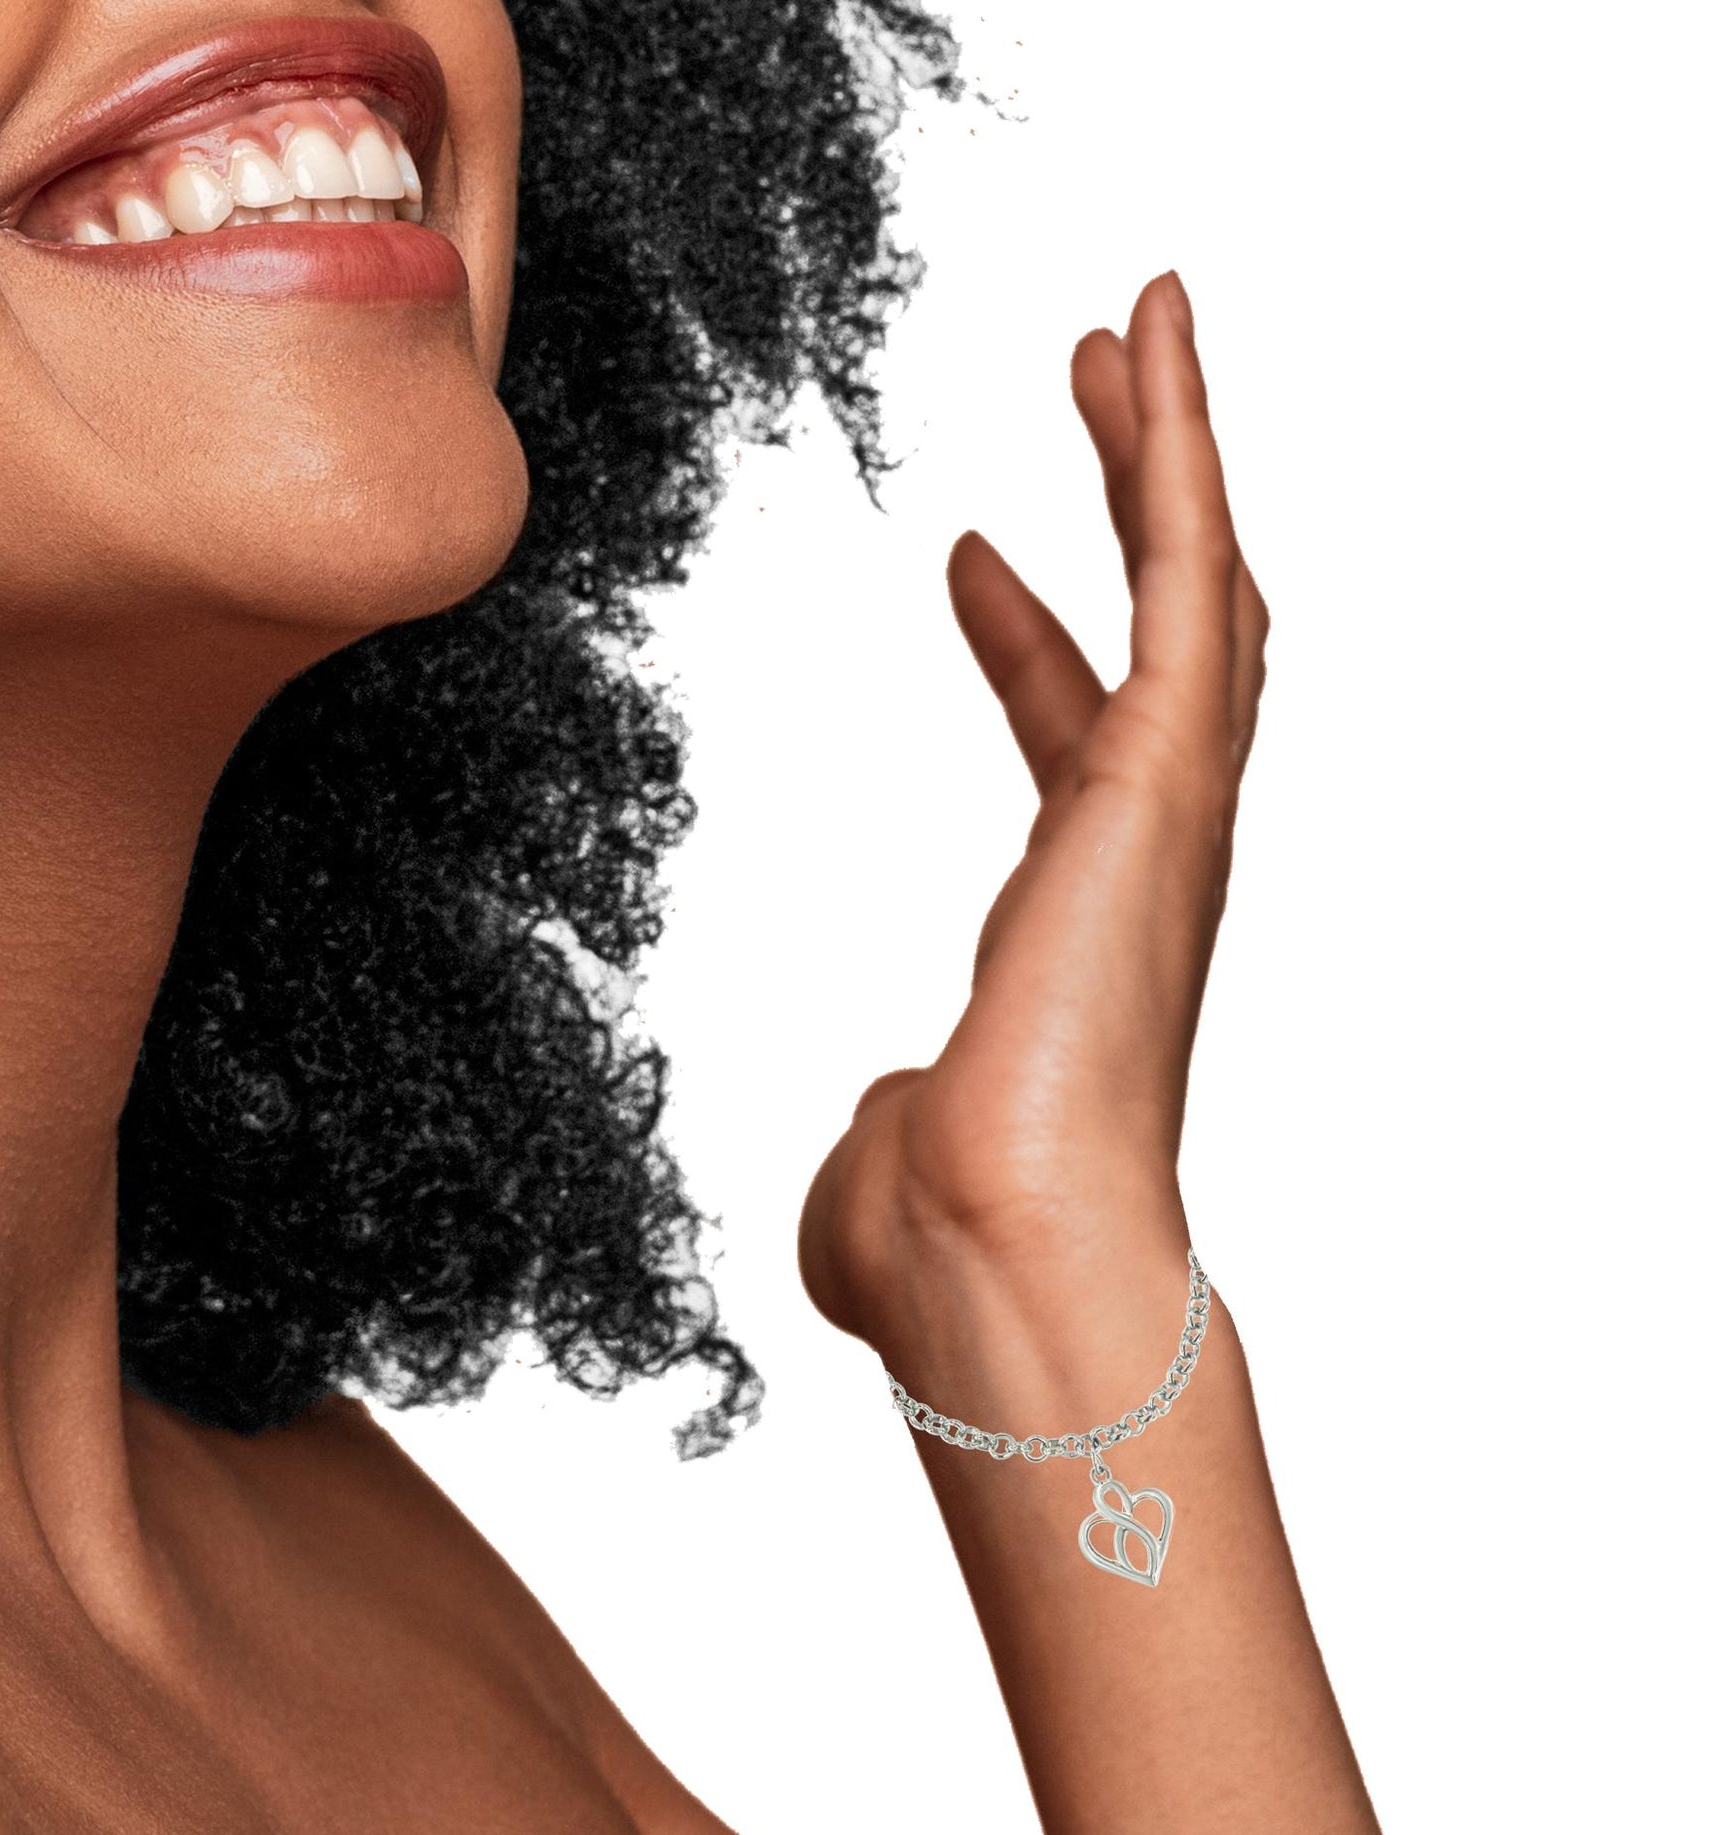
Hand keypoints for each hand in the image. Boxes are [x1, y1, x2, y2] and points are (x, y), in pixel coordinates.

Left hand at [798, 270, 1267, 1351]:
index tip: (968, 559)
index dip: (1026, 644)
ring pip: (1198, 585)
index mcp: (1077, 923)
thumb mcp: (890, 1149)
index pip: (1064, 745)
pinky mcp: (1169, 773)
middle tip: (1100, 391)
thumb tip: (887, 1130)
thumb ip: (893, 1118)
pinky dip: (1182, 448)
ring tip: (1132, 330)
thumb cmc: (938, 1231)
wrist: (987, 1252)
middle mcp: (1145, 857)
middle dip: (1131, 508)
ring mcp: (1171, 813)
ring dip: (1169, 451)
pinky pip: (1189, 574)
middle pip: (1162, 637)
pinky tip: (1153, 340)